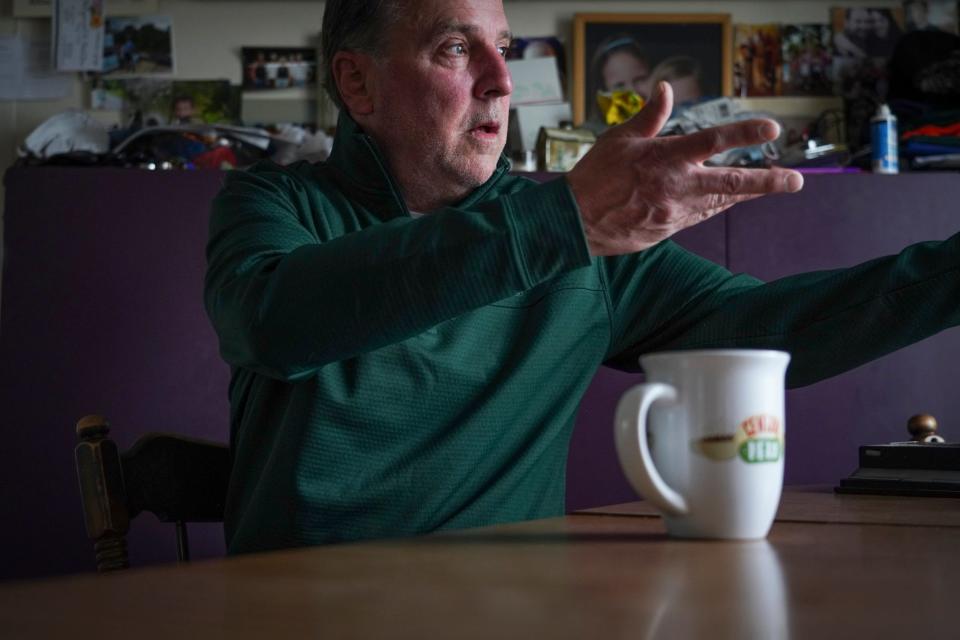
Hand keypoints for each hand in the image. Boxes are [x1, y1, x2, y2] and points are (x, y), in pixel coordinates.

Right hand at [566, 81, 803, 256]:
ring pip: (721, 202)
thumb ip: (650, 116)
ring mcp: (675, 211)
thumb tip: (666, 89)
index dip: (745, 133)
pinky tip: (732, 200)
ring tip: (773, 187)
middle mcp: (676, 186)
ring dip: (749, 195)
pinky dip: (718, 205)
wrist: (575, 223)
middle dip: (767, 181)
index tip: (771, 128)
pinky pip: (701, 215)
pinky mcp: (669, 229)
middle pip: (731, 183)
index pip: (712, 141)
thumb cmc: (594, 176)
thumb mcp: (619, 139)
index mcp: (665, 158)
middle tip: (795, 180)